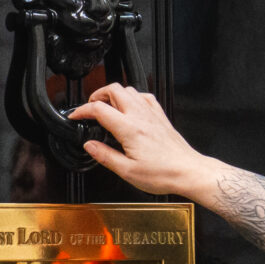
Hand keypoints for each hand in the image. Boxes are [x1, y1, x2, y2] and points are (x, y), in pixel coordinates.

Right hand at [67, 84, 221, 199]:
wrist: (188, 171)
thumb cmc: (163, 173)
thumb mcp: (127, 171)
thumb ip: (105, 156)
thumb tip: (89, 146)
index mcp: (129, 129)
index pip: (99, 109)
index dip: (82, 110)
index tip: (75, 116)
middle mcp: (141, 116)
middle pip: (114, 89)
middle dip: (97, 95)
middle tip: (89, 108)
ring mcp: (152, 114)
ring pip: (129, 89)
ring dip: (114, 94)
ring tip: (107, 106)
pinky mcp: (161, 117)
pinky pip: (144, 96)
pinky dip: (132, 97)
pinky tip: (130, 107)